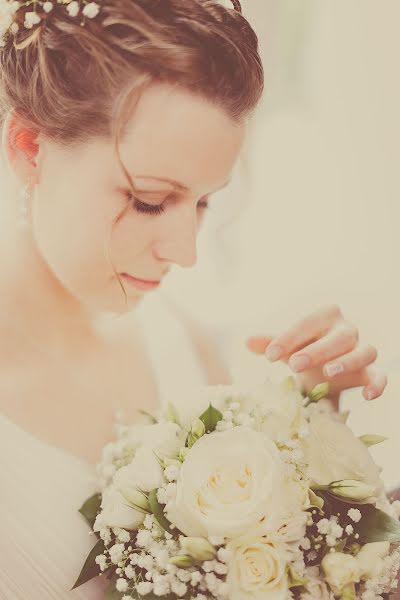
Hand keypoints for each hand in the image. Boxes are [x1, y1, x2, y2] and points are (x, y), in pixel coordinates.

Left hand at [247, 304, 386, 403]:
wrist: (325, 373)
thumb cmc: (304, 351)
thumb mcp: (287, 347)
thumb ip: (270, 343)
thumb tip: (247, 341)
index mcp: (324, 318)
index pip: (308, 323)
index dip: (289, 337)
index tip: (269, 355)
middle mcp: (347, 331)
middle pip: (338, 336)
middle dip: (316, 350)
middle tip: (293, 365)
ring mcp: (362, 350)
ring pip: (364, 351)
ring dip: (347, 361)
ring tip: (328, 374)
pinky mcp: (371, 371)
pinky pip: (380, 375)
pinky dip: (377, 384)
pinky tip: (366, 397)